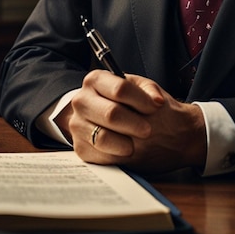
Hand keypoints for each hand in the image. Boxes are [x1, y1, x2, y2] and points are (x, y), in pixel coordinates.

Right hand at [56, 70, 206, 172]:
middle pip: (111, 112)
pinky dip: (117, 153)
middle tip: (149, 129)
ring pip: (103, 134)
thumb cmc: (143, 107)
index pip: (118, 86)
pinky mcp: (81, 148)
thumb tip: (154, 101)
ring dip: (127, 139)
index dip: (140, 98)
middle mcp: (82, 100)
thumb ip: (148, 90)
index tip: (155, 107)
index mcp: (96, 80)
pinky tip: (128, 151)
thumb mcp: (146, 90)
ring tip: (138, 141)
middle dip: (135, 122)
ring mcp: (79, 125)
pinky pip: (98, 153)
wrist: (134, 126)